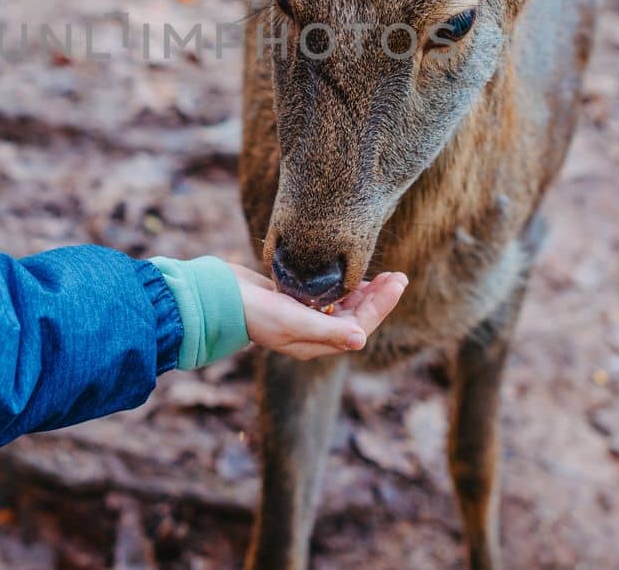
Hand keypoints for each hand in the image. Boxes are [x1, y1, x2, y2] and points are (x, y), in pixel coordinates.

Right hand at [230, 263, 407, 360]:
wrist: (219, 298)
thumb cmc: (254, 312)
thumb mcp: (291, 322)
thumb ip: (327, 330)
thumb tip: (361, 340)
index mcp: (316, 343)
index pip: (360, 326)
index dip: (381, 305)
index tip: (398, 283)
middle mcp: (314, 333)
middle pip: (357, 317)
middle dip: (379, 298)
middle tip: (399, 276)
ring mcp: (304, 318)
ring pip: (345, 307)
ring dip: (365, 292)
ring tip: (385, 275)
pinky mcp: (295, 302)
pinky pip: (328, 296)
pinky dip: (344, 286)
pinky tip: (352, 274)